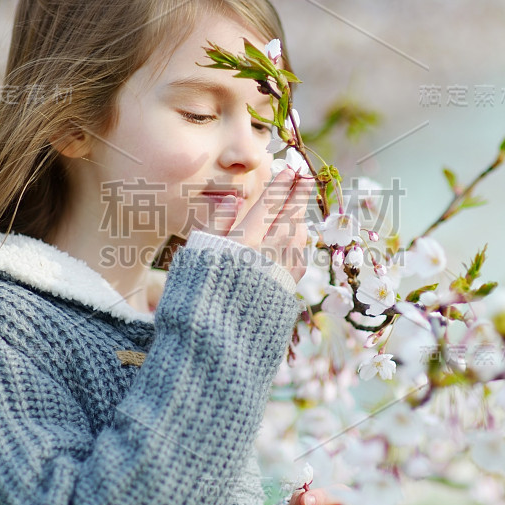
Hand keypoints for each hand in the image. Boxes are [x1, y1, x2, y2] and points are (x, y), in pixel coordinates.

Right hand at [207, 168, 314, 282]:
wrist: (214, 334)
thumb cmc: (199, 288)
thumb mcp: (198, 250)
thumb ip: (216, 222)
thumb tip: (234, 198)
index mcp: (244, 241)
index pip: (268, 204)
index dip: (280, 185)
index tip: (288, 170)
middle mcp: (267, 254)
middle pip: (289, 216)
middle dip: (298, 194)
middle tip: (305, 177)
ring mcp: (280, 272)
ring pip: (298, 236)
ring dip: (300, 216)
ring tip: (299, 205)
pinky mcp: (286, 289)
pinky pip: (300, 257)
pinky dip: (301, 240)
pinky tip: (298, 236)